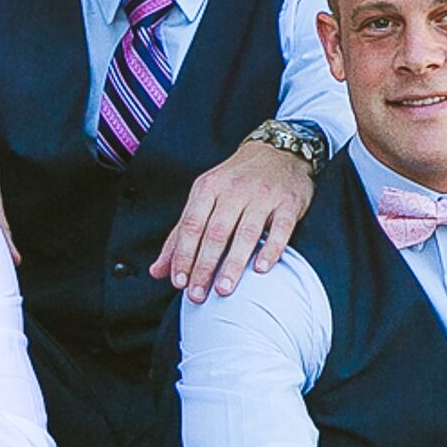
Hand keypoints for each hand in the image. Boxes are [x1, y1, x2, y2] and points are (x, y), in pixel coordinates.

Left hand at [150, 137, 314, 301]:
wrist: (277, 151)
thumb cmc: (235, 181)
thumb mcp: (204, 197)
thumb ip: (181, 235)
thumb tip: (157, 271)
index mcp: (208, 188)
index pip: (192, 225)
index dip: (184, 255)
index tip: (179, 282)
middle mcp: (234, 190)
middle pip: (216, 233)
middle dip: (205, 266)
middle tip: (198, 295)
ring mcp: (263, 196)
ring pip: (246, 233)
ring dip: (233, 264)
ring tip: (224, 289)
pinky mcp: (289, 203)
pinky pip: (280, 229)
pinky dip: (271, 249)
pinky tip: (261, 269)